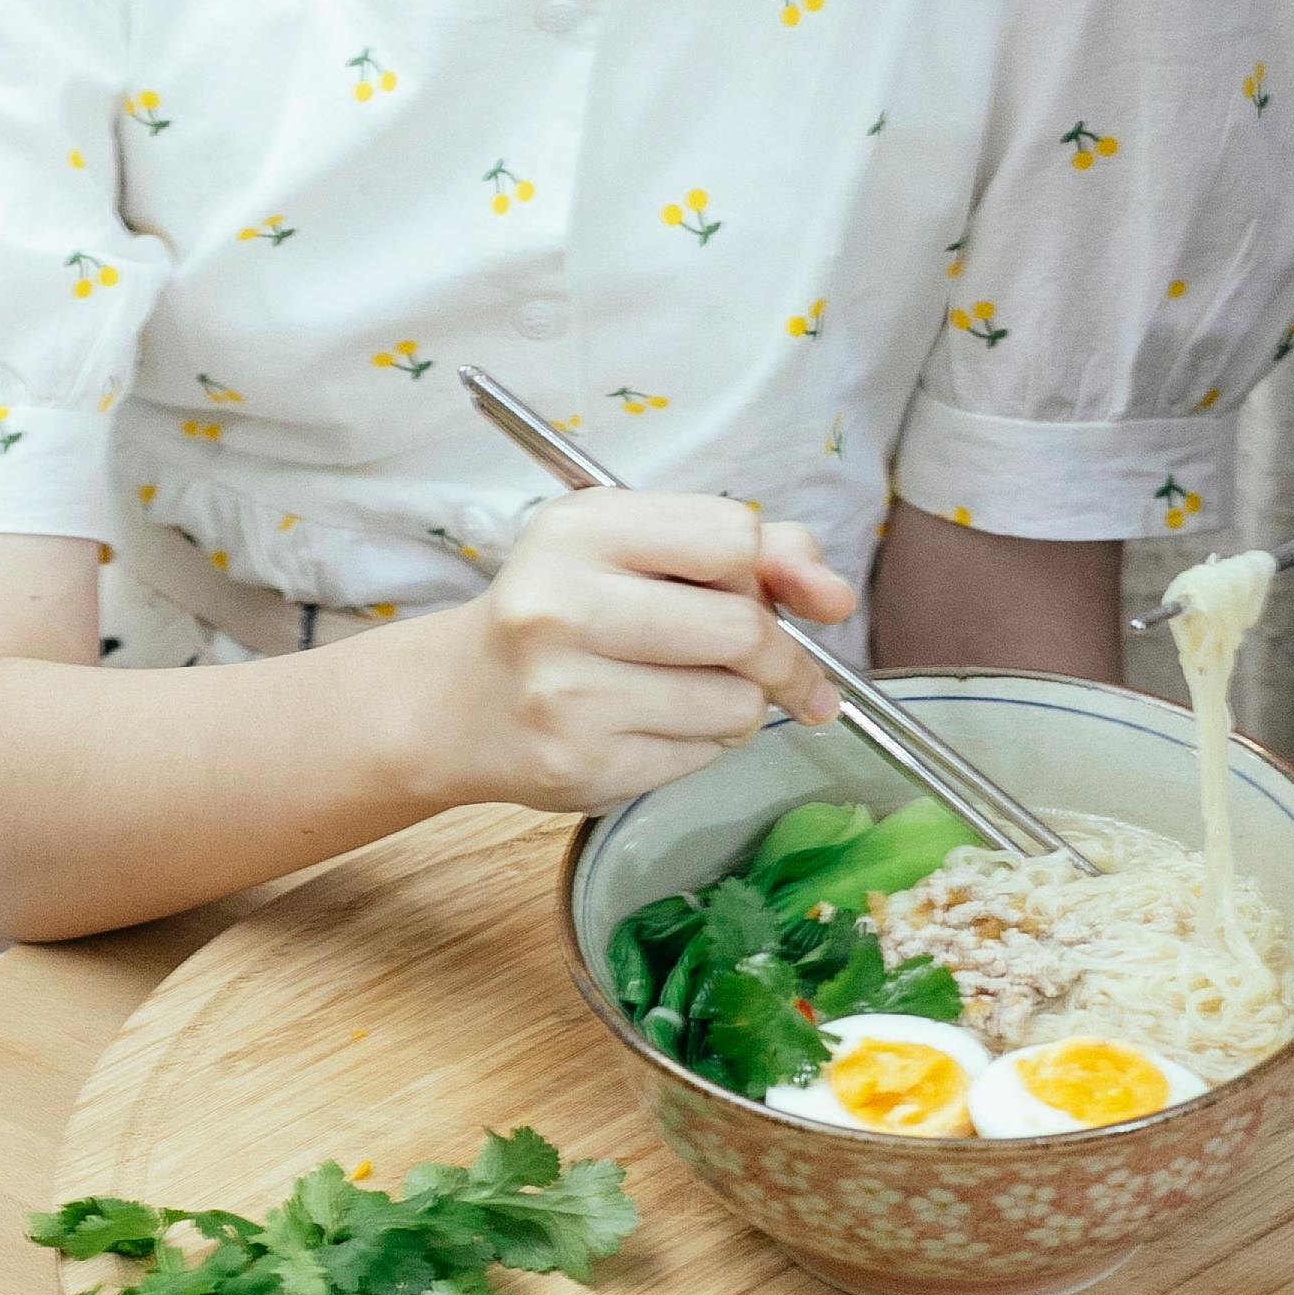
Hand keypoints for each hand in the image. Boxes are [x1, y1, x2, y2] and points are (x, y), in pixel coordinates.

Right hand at [421, 492, 856, 814]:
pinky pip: (702, 756)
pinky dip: (701, 743)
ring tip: (687, 690)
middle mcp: (563, 606)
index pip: (734, 537)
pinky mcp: (581, 765)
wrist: (460, 702)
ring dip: (739, 702)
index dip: (765, 570)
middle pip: (744, 628)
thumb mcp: (637, 548)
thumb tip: (833, 594)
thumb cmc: (564, 612)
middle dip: (777, 653)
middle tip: (767, 663)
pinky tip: (651, 724)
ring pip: (736, 703)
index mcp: (581, 530)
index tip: (766, 594)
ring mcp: (567, 693)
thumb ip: (748, 552)